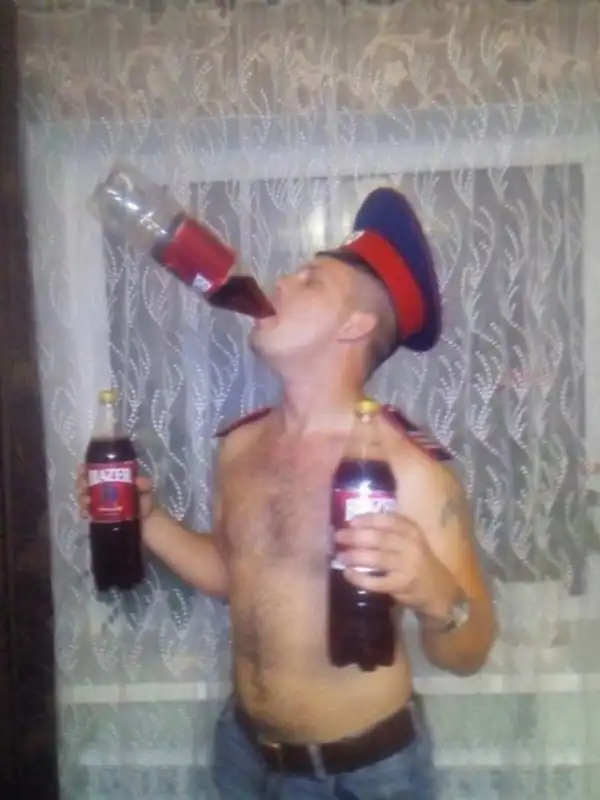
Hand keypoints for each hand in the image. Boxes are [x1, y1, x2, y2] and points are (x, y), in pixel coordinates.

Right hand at [77, 464, 156, 520]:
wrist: (149, 527)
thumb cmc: (148, 505)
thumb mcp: (147, 491)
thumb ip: (145, 484)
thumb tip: (137, 481)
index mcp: (114, 480)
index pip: (96, 470)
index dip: (86, 469)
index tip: (82, 469)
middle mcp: (104, 490)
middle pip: (86, 483)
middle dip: (81, 483)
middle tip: (84, 488)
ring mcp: (100, 504)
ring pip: (84, 496)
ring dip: (81, 497)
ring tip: (86, 501)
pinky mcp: (99, 517)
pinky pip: (87, 512)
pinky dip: (83, 511)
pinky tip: (85, 513)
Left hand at [335, 511, 459, 618]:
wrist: (439, 590)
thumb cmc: (418, 560)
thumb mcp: (412, 540)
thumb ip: (390, 531)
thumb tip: (356, 525)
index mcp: (412, 531)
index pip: (387, 520)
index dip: (367, 519)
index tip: (350, 521)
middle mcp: (411, 546)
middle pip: (378, 538)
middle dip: (355, 537)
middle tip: (338, 537)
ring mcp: (406, 567)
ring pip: (375, 559)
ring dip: (354, 556)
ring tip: (339, 556)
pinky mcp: (401, 585)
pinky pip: (375, 581)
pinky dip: (359, 577)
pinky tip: (348, 573)